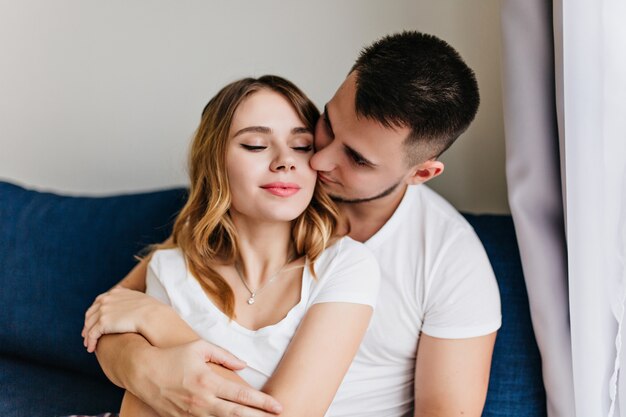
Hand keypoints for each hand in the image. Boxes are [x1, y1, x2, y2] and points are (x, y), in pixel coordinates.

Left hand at [82, 286, 164, 351]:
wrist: (153, 316)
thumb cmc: (152, 311)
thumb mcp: (140, 299)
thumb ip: (131, 300)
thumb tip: (134, 306)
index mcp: (115, 293)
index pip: (99, 302)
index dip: (95, 312)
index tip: (94, 321)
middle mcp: (107, 299)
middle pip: (91, 313)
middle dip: (88, 324)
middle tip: (87, 334)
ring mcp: (103, 310)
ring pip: (89, 325)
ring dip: (87, 335)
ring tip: (89, 344)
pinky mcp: (103, 323)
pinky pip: (92, 334)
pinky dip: (90, 342)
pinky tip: (92, 349)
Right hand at [129, 340, 282, 416]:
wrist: (142, 371)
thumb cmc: (173, 356)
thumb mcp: (199, 347)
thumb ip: (224, 356)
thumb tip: (243, 365)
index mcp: (208, 381)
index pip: (242, 395)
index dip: (262, 402)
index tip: (278, 406)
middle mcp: (201, 400)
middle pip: (236, 415)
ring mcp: (192, 414)